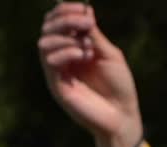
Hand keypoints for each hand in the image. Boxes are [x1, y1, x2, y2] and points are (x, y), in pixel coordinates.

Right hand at [38, 3, 144, 146]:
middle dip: (65, 20)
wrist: (122, 116)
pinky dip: (66, 51)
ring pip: (44, 43)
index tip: (84, 9)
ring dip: (66, 37)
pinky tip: (83, 54)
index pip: (57, 22)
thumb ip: (94, 34)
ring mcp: (58, 72)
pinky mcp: (57, 86)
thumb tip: (84, 10)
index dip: (65, 11)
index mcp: (73, 47)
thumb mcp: (109, 54)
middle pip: (47, 29)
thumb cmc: (119, 86)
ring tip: (87, 47)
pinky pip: (50, 61)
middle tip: (86, 21)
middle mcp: (62, 58)